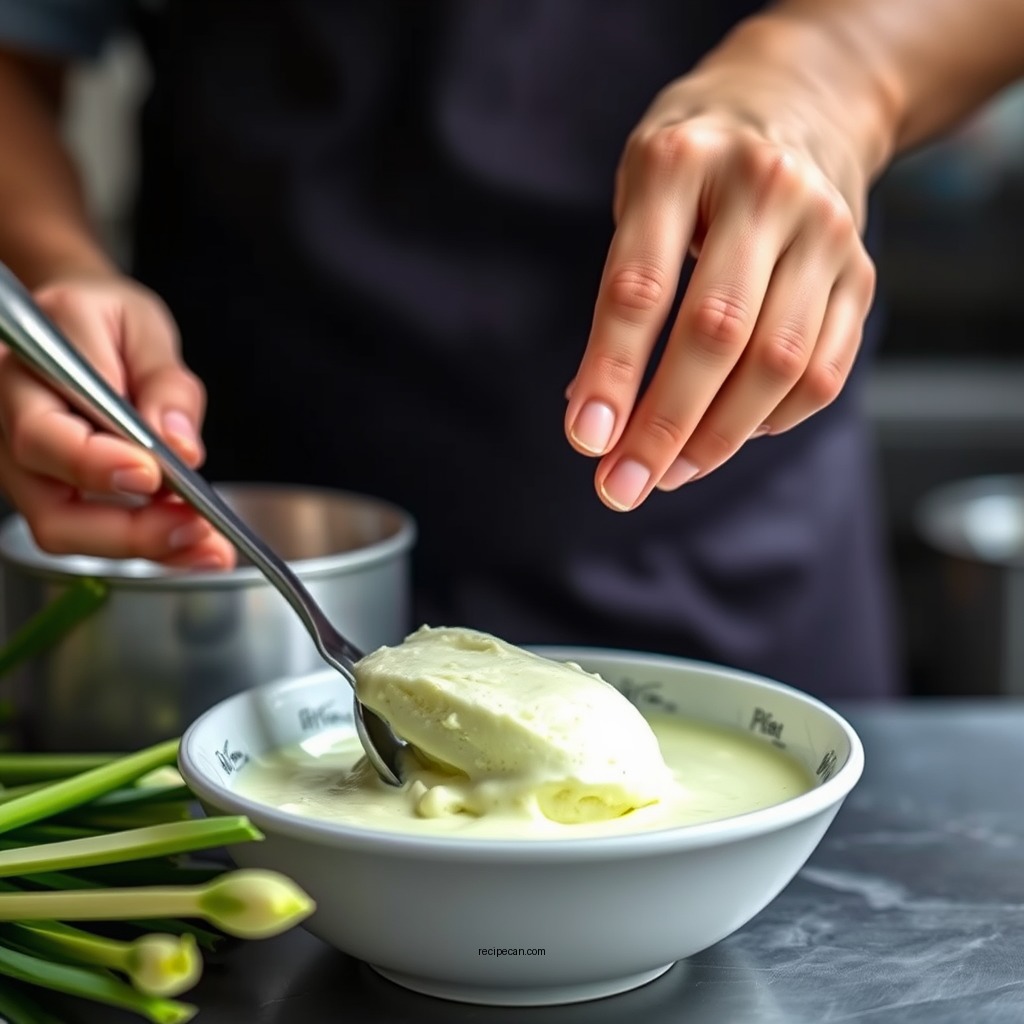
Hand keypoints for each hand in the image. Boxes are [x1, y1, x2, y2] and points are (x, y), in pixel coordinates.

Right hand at [0, 274, 235, 566]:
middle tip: (194, 529)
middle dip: (126, 530)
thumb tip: (180, 449)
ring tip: (206, 546)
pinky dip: (141, 542)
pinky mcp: (45, 488)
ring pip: (63, 528)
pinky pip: (85, 529)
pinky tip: (189, 543)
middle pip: (48, 503)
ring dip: (140, 546)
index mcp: (26, 366)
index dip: (96, 465)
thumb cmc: (105, 316)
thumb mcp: (144, 325)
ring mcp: (19, 464)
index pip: (44, 433)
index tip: (152, 476)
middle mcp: (7, 421)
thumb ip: (164, 385)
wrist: (76, 319)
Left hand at [565, 46, 877, 510]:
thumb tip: (594, 414)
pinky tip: (730, 435)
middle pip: (717, 333)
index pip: (640, 286)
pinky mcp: (860, 273)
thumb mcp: (637, 193)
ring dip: (718, 437)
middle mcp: (764, 188)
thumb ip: (620, 293)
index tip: (585, 439)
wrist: (797, 102)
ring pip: (779, 362)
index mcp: (681, 161)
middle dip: (663, 425)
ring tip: (669, 473)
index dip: (611, 371)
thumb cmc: (692, 164)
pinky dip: (773, 419)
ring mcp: (824, 230)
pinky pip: (825, 370)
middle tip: (621, 487)